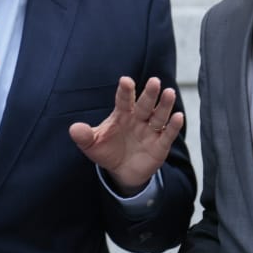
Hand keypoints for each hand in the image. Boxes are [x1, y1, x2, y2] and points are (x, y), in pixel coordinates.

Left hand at [69, 77, 183, 192]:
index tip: (125, 81)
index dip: (125, 91)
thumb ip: (84, 136)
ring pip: (159, 115)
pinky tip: (178, 116)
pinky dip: (173, 126)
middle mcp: (138, 119)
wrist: (121, 171)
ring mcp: (150, 131)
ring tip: (169, 92)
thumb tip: (74, 129)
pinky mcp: (160, 145)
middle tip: (154, 81)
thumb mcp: (92, 145)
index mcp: (122, 114)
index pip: (124, 100)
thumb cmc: (107, 151)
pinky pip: (167, 134)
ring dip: (164, 105)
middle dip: (149, 94)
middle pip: (145, 104)